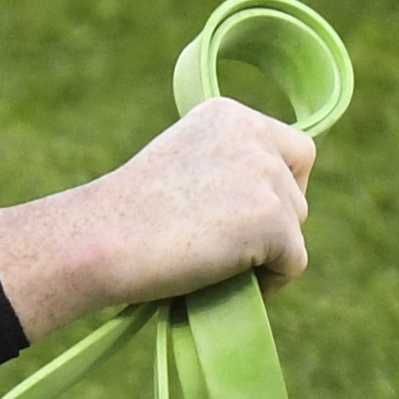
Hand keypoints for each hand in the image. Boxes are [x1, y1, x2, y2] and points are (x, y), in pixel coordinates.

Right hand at [0, 99, 317, 342]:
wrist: (100, 239)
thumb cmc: (125, 218)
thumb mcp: (182, 166)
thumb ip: (226, 167)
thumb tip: (271, 206)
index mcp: (229, 114)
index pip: (293, 150)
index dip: (276, 189)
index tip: (238, 218)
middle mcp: (253, 134)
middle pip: (297, 190)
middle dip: (273, 223)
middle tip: (226, 247)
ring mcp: (266, 175)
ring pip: (295, 228)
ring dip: (265, 254)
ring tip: (213, 265)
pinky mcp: (273, 219)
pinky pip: (294, 264)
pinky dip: (268, 284)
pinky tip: (223, 282)